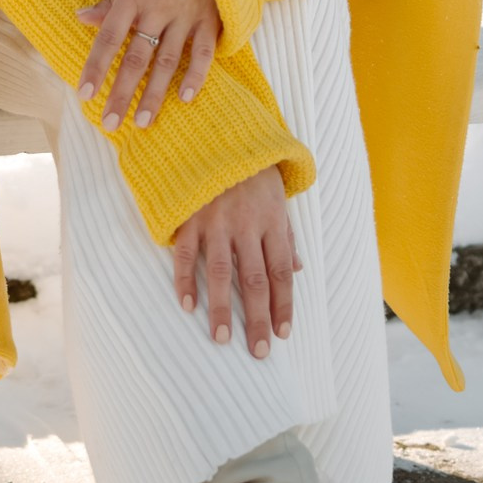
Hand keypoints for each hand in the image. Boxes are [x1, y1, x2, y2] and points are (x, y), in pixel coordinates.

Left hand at [74, 0, 221, 130]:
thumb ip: (109, 2)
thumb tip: (81, 19)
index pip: (108, 38)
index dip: (96, 67)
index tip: (85, 94)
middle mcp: (157, 8)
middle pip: (136, 57)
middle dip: (122, 93)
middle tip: (110, 123)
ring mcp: (184, 15)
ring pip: (167, 60)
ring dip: (155, 93)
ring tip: (143, 121)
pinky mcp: (208, 18)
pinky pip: (203, 51)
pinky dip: (197, 74)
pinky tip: (187, 97)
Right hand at [172, 164, 302, 354]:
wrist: (219, 131)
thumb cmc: (253, 169)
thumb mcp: (278, 196)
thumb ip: (286, 234)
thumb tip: (298, 270)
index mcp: (271, 221)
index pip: (281, 272)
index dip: (283, 305)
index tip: (283, 333)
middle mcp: (246, 224)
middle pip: (254, 280)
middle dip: (257, 318)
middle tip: (258, 351)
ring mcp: (215, 220)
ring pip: (220, 272)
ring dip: (221, 308)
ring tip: (222, 338)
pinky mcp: (190, 214)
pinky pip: (186, 253)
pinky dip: (184, 279)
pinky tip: (187, 304)